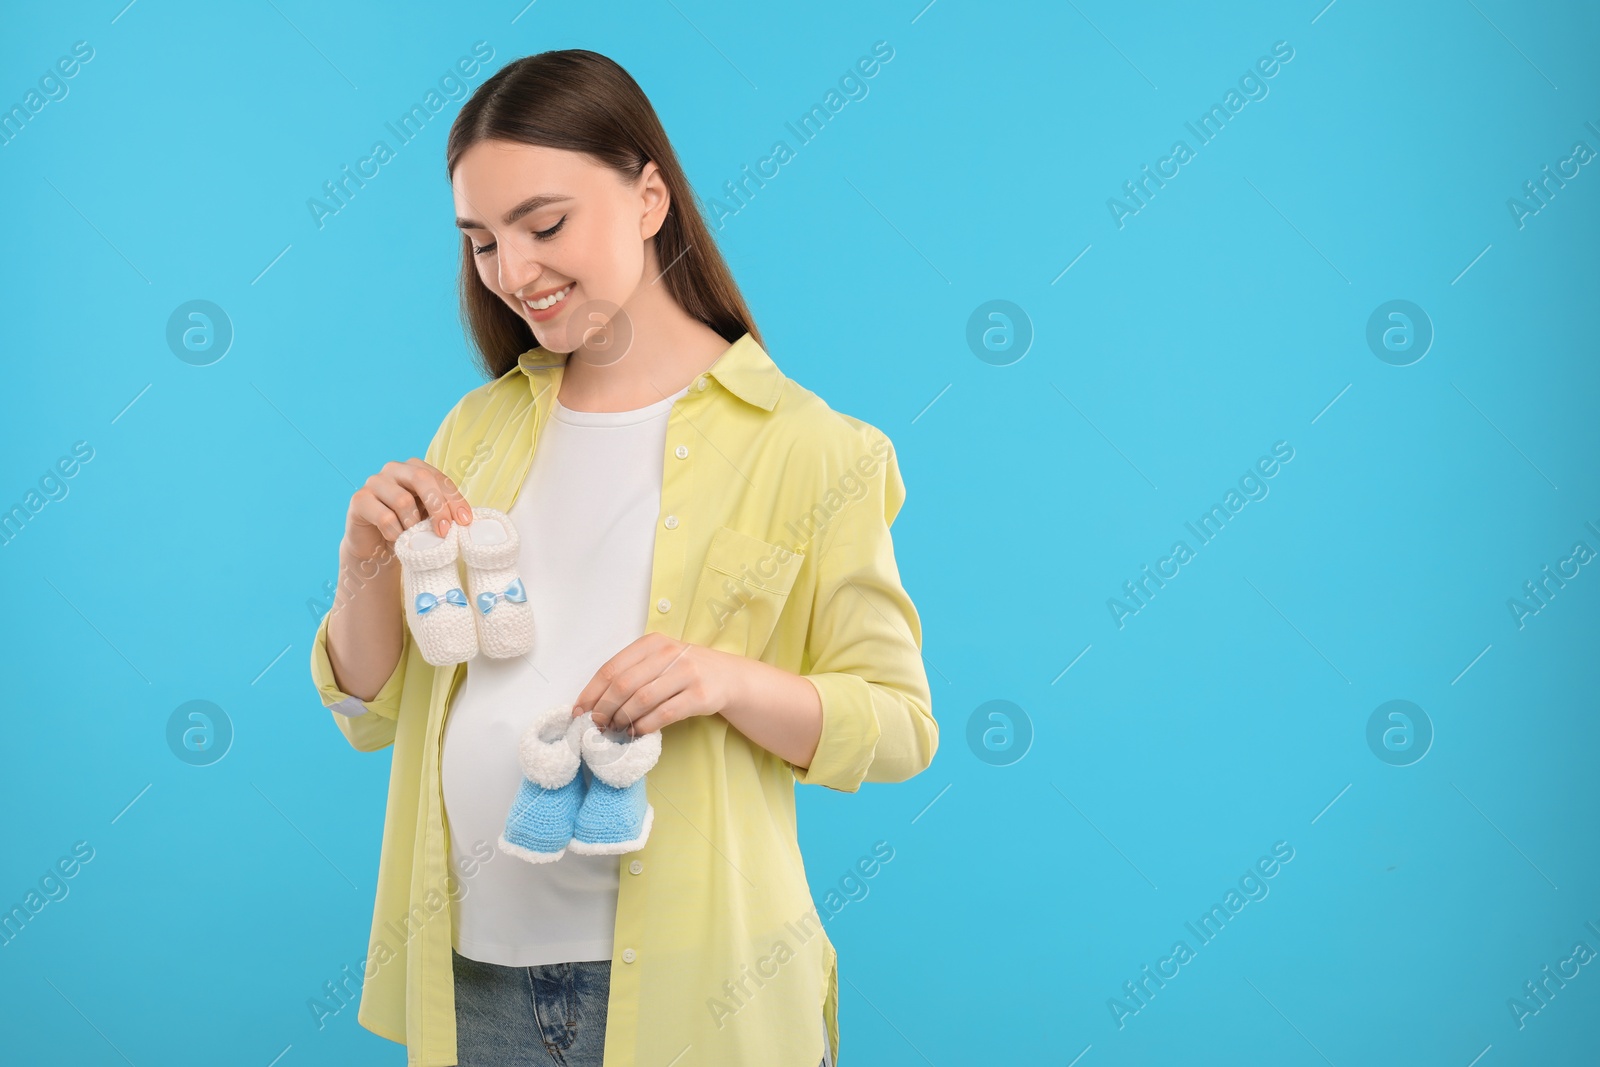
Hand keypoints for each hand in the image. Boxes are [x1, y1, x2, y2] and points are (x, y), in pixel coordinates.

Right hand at [341, 458, 472, 562]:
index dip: (455, 499)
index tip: (465, 521)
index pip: (440, 478)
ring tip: (414, 538)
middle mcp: (394, 469)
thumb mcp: (429, 518)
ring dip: (413, 525)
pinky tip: (396, 539)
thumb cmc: (406, 529)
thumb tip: (465, 519)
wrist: (374, 548)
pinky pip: (384, 517)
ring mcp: (374, 482)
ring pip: (403, 500)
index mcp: (415, 468)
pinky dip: (395, 533)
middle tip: (445, 531)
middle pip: (421, 479)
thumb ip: (443, 511)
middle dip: (438, 506)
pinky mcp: (359, 499)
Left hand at [571, 632, 747, 736]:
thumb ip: (630, 673)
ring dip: (623, 719)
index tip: (580, 711)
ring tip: (616, 729)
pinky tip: (637, 732)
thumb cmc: (683, 670)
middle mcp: (669, 654)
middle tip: (598, 724)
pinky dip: (645, 726)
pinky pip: (663, 714)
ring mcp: (687, 673)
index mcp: (652, 643)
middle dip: (605, 709)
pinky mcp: (700, 695)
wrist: (727, 676)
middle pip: (624, 685)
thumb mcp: (658, 661)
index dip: (592, 692)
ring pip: (642, 700)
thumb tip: (592, 703)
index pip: (612, 668)